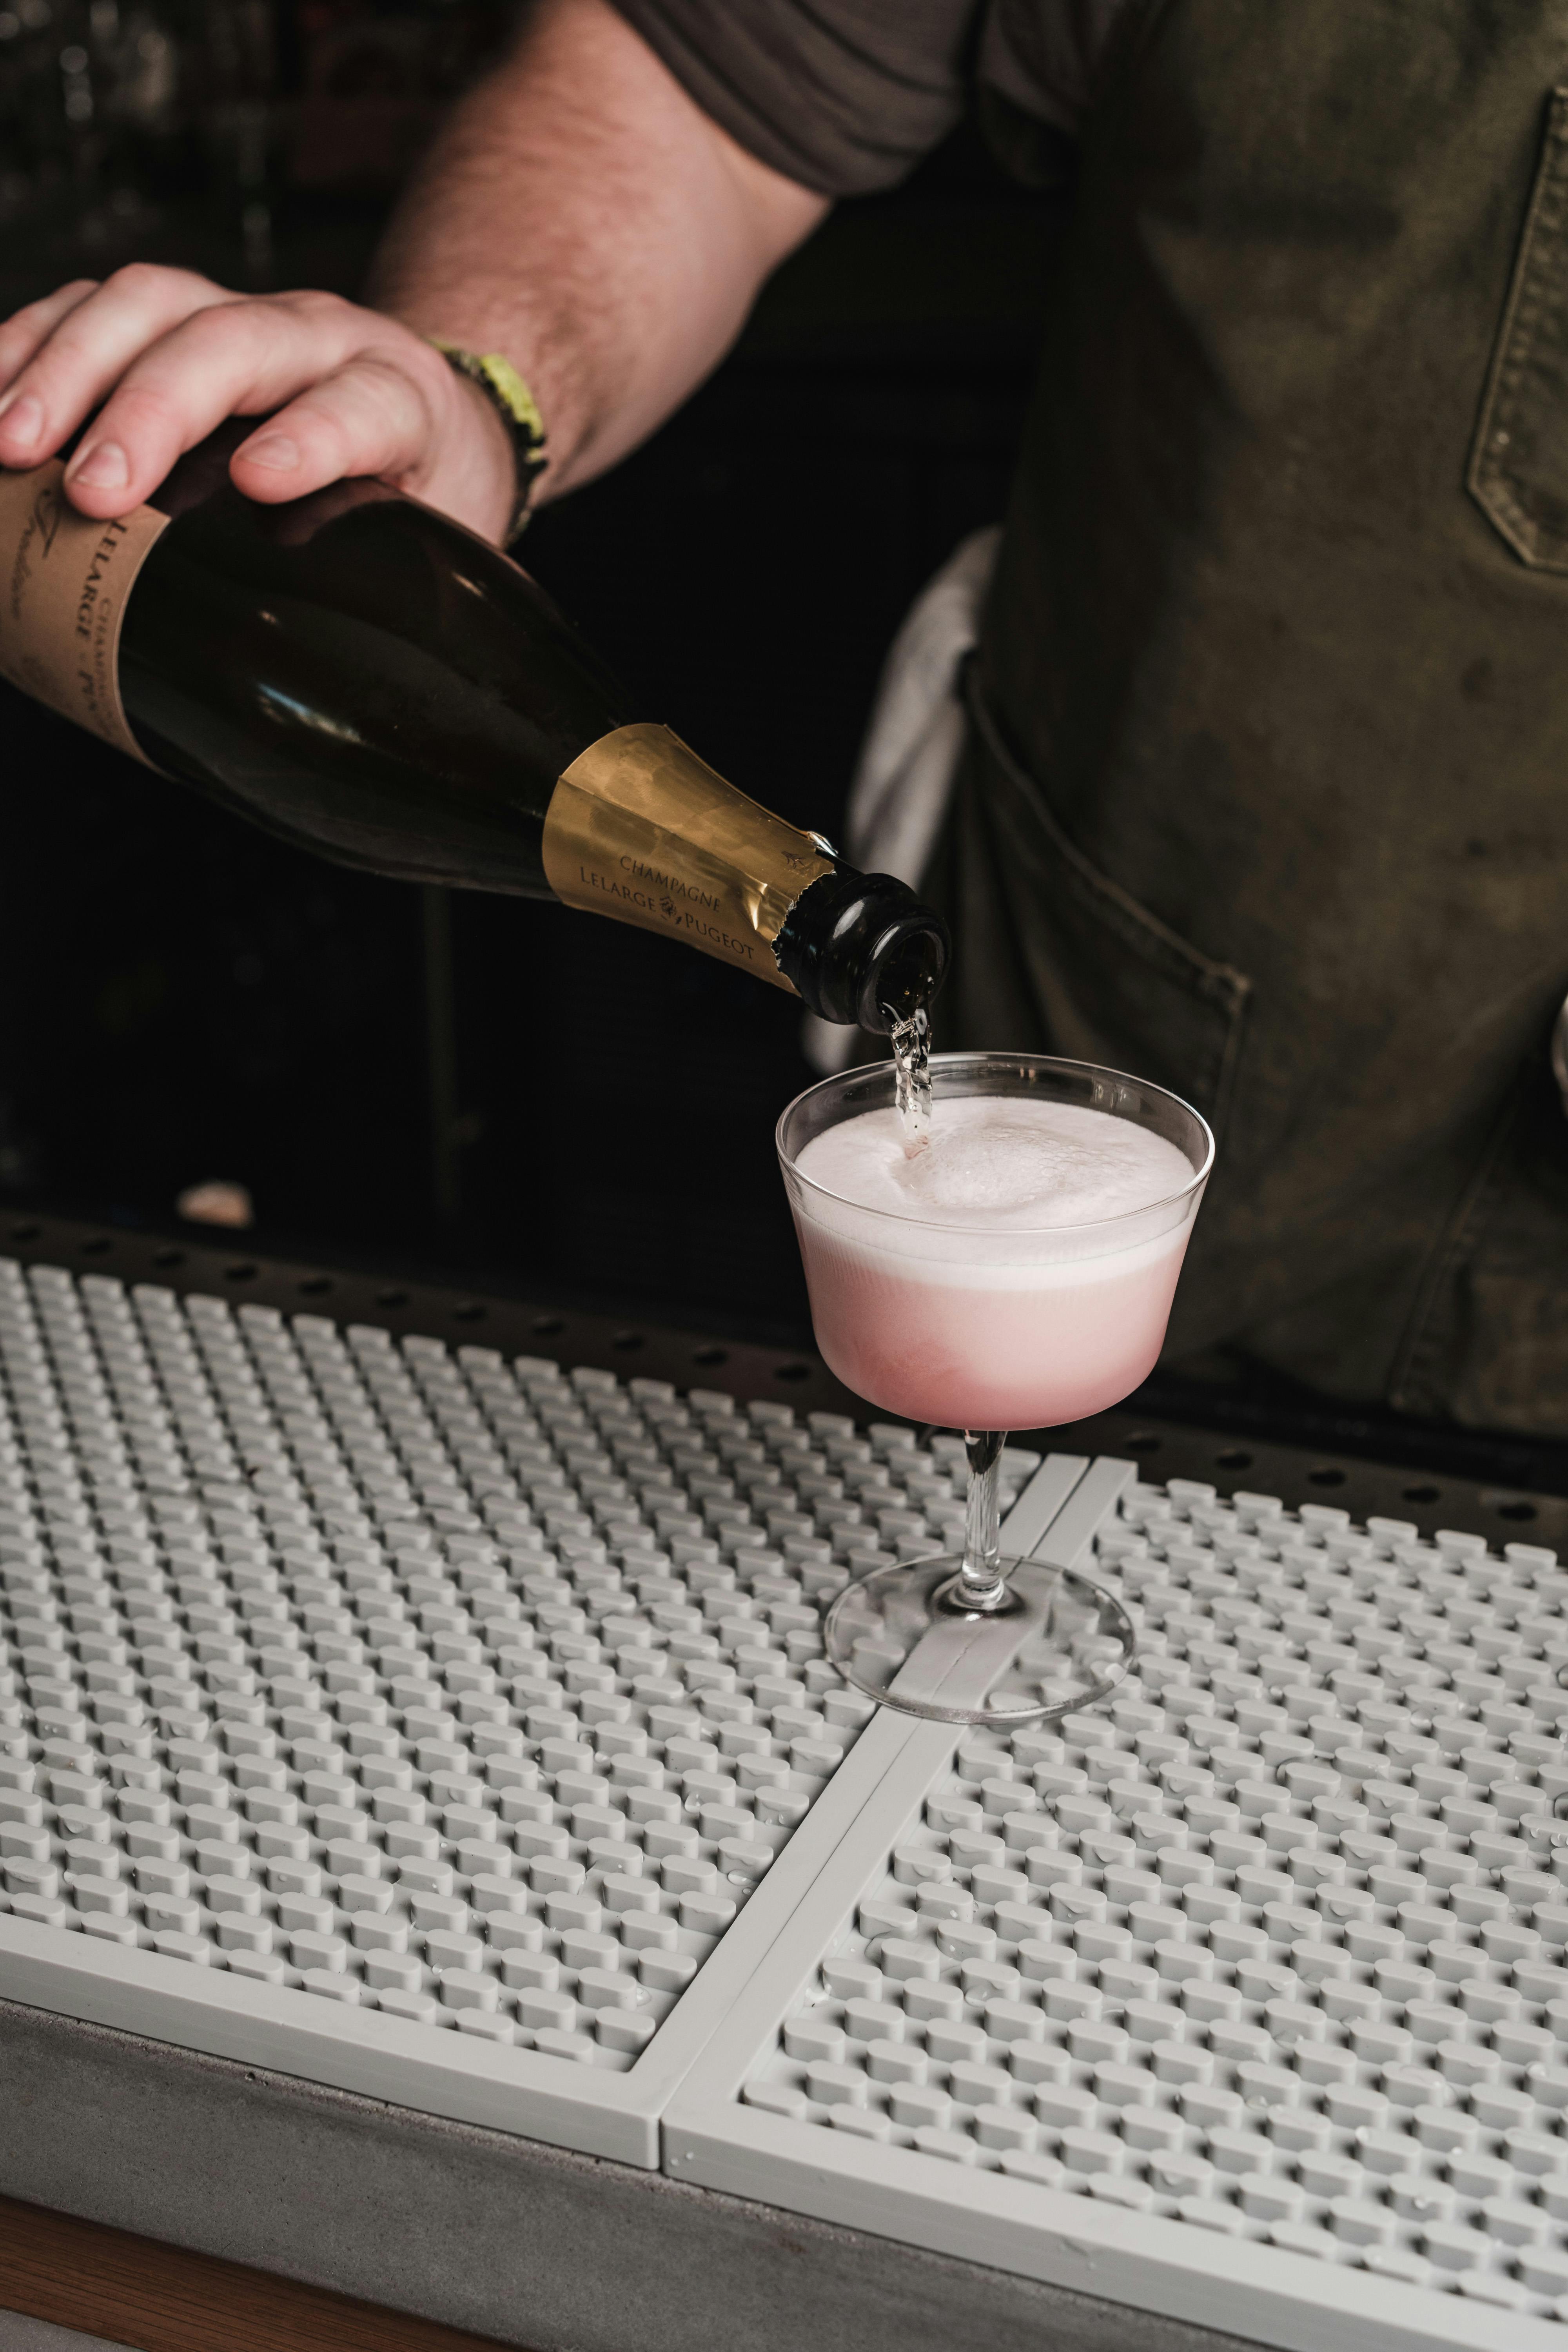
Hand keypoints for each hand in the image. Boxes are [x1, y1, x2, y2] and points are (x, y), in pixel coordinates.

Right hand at [0, 266, 518, 541]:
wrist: (422, 409)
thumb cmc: (419, 486)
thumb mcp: (439, 539)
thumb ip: (401, 592)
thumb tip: (346, 694)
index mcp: (400, 397)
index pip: (364, 405)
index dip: (314, 436)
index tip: (260, 481)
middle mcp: (317, 337)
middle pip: (229, 340)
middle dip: (149, 409)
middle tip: (91, 493)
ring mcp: (237, 311)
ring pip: (147, 304)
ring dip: (66, 371)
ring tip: (11, 448)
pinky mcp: (171, 312)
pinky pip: (88, 306)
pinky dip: (28, 347)